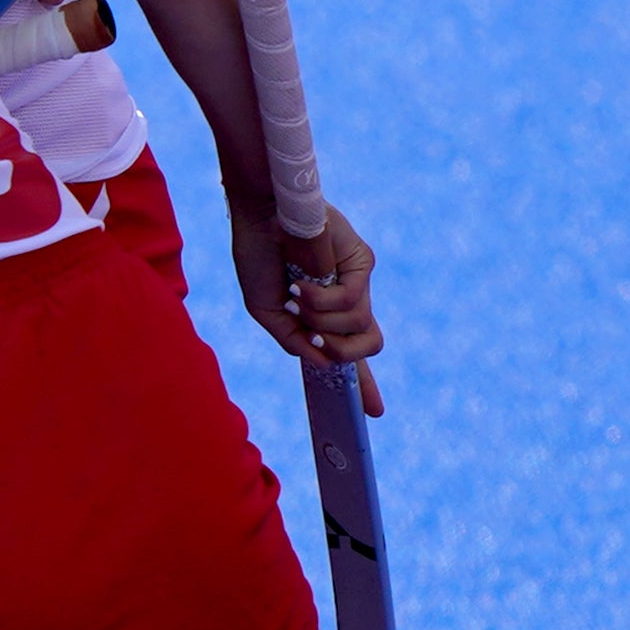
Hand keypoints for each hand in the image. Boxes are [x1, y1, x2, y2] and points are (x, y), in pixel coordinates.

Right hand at [231, 207, 386, 414]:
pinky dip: (322, 300)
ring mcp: (356, 281)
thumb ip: (292, 339)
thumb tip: (323, 360)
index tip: (371, 413)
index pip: (350, 353)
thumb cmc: (258, 257)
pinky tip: (301, 283)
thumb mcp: (265, 310)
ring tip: (297, 295)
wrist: (259, 216)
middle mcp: (345, 301)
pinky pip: (353, 302)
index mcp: (323, 314)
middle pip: (370, 344)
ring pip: (360, 327)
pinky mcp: (362, 262)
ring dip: (321, 320)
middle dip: (344, 353)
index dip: (363, 385)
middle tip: (316, 336)